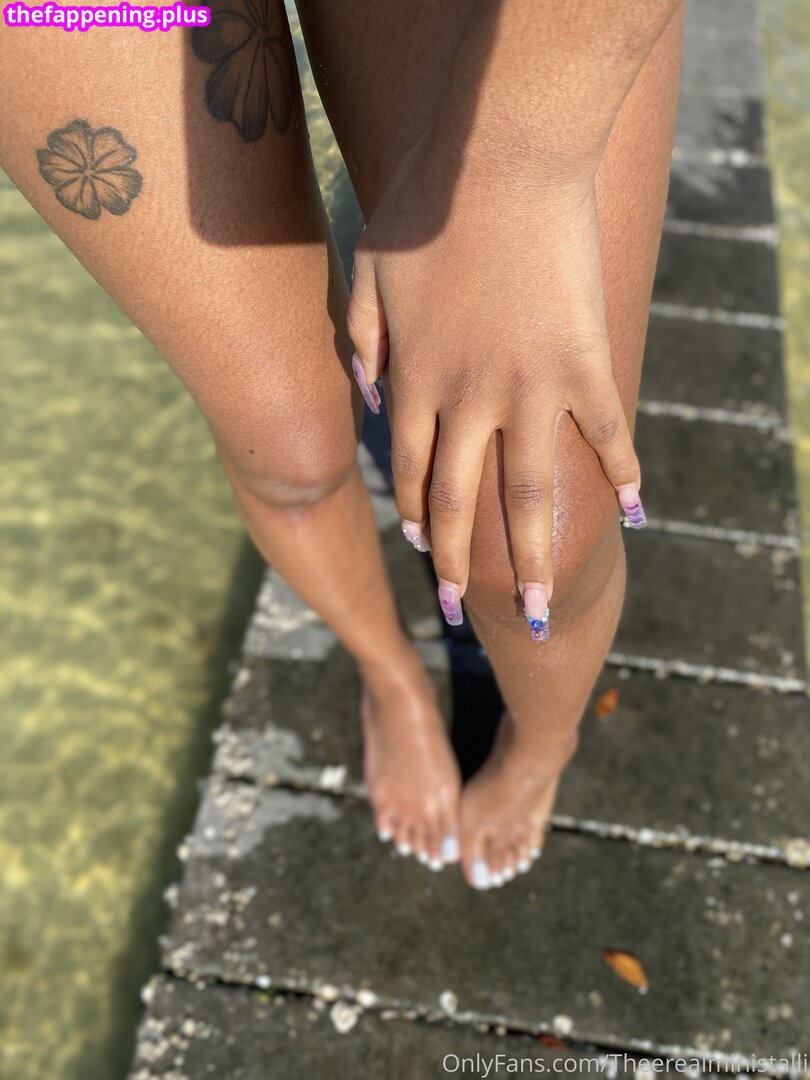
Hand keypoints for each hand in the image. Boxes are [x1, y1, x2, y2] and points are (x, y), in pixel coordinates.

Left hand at [348, 129, 645, 638]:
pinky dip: (623, 474)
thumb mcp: (366, 271)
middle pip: (460, 503)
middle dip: (460, 566)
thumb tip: (365, 392)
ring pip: (529, 499)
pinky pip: (606, 434)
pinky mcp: (583, 365)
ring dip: (533, 563)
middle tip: (461, 612)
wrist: (497, 159)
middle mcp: (467, 403)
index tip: (425, 553)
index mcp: (415, 382)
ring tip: (540, 613)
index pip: (410, 473)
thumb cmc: (423, 205)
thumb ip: (360, 339)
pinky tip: (635, 513)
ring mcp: (528, 390)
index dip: (418, 519)